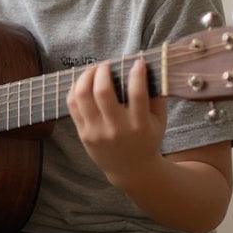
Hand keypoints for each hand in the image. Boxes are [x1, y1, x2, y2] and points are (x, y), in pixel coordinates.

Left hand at [66, 58, 166, 189]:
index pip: (137, 94)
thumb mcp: (159, 122)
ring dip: (86, 76)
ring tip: (94, 70)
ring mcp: (97, 131)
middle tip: (107, 64)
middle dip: (103, 70)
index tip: (137, 62)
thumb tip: (151, 68)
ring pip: (82, 96)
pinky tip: (84, 83)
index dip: (137, 73)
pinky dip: (76, 89)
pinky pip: (72, 105)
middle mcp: (116, 129)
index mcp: (139, 125)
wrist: (131, 170)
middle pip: (102, 91)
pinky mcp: (83, 133)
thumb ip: (157, 96)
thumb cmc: (147, 140)